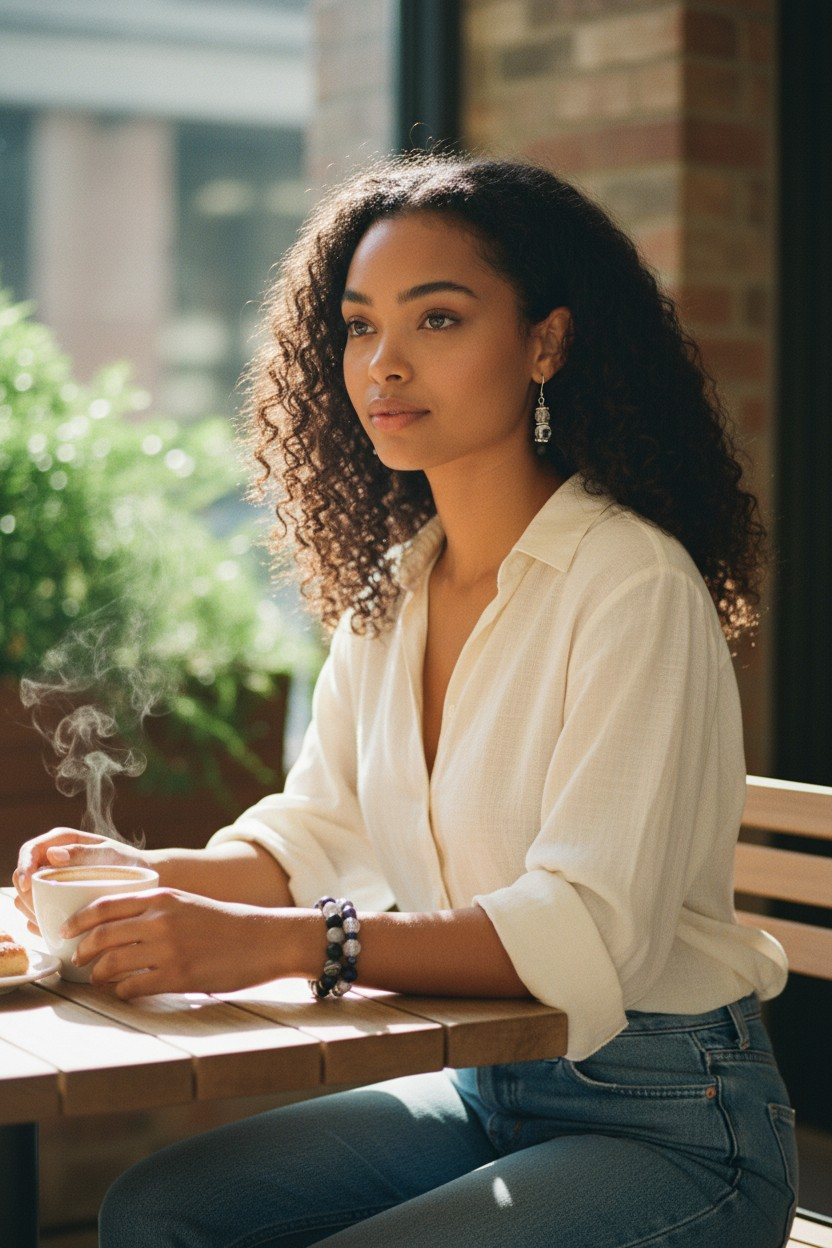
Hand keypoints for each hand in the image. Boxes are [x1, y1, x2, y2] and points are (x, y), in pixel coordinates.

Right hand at [13, 829, 146, 930]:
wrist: (143, 879)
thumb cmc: (128, 862)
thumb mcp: (110, 855)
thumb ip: (83, 853)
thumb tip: (53, 854)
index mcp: (62, 841)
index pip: (30, 850)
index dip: (23, 866)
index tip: (26, 884)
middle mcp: (53, 861)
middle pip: (22, 875)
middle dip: (24, 893)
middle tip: (36, 908)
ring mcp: (53, 882)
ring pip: (25, 896)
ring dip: (29, 909)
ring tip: (44, 919)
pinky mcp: (56, 901)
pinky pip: (37, 912)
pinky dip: (38, 921)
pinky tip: (50, 927)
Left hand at [63, 888, 283, 998]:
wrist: (263, 939)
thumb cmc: (224, 923)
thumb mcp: (186, 904)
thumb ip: (153, 910)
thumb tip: (115, 926)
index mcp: (161, 898)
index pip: (104, 905)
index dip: (77, 920)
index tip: (64, 931)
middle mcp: (160, 920)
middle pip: (101, 936)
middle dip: (82, 951)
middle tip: (77, 959)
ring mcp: (168, 950)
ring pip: (111, 964)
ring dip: (98, 975)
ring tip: (98, 979)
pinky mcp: (178, 977)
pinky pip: (133, 987)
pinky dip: (121, 992)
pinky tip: (124, 992)